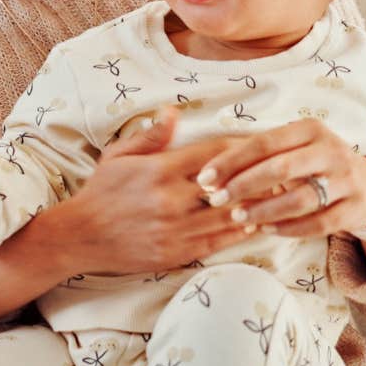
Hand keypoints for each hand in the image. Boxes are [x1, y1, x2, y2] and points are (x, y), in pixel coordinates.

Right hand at [22, 107, 260, 277]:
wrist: (82, 236)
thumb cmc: (102, 192)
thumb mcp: (119, 156)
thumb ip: (150, 136)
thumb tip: (174, 112)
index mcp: (160, 170)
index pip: (214, 154)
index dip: (242, 147)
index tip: (261, 144)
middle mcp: (172, 199)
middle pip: (230, 186)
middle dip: (258, 178)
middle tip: (283, 170)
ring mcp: (176, 229)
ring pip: (229, 216)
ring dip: (256, 207)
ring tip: (279, 198)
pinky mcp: (178, 253)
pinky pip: (218, 242)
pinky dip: (240, 232)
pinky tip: (255, 224)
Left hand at [195, 119, 365, 238]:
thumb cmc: (315, 164)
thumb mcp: (294, 150)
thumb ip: (258, 158)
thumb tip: (210, 176)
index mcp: (310, 129)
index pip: (264, 143)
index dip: (231, 161)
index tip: (205, 178)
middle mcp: (331, 150)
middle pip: (280, 168)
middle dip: (243, 186)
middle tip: (216, 200)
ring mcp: (346, 180)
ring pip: (299, 199)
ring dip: (264, 210)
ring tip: (238, 217)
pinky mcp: (356, 208)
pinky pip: (318, 224)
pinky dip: (289, 229)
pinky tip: (267, 230)